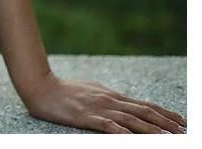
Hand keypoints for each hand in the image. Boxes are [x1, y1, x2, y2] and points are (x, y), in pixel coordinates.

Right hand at [23, 71, 185, 133]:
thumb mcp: (91, 90)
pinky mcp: (88, 117)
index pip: (144, 104)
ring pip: (133, 120)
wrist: (41, 86)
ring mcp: (100, 108)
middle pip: (144, 112)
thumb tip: (123, 104)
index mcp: (111, 95)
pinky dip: (125, 134)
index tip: (180, 120)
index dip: (164, 113)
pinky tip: (135, 140)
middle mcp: (110, 100)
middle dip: (166, 122)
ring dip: (153, 129)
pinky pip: (110, 127)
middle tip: (183, 130)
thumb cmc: (64, 90)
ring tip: (170, 136)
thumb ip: (107, 97)